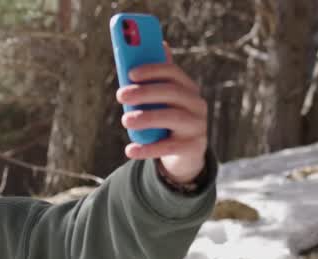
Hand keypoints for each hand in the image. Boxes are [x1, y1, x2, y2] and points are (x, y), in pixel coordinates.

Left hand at [116, 43, 208, 184]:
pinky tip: (130, 150)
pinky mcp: (192, 147)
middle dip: (145, 92)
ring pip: (173, 118)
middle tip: (121, 95)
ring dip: (147, 117)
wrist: (184, 154)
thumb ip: (156, 80)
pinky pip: (169, 147)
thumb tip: (158, 45)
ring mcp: (197, 126)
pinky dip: (148, 148)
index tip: (130, 73)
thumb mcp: (162, 101)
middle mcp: (196, 104)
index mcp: (188, 88)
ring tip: (125, 120)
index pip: (173, 73)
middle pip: (173, 93)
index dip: (152, 70)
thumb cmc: (167, 121)